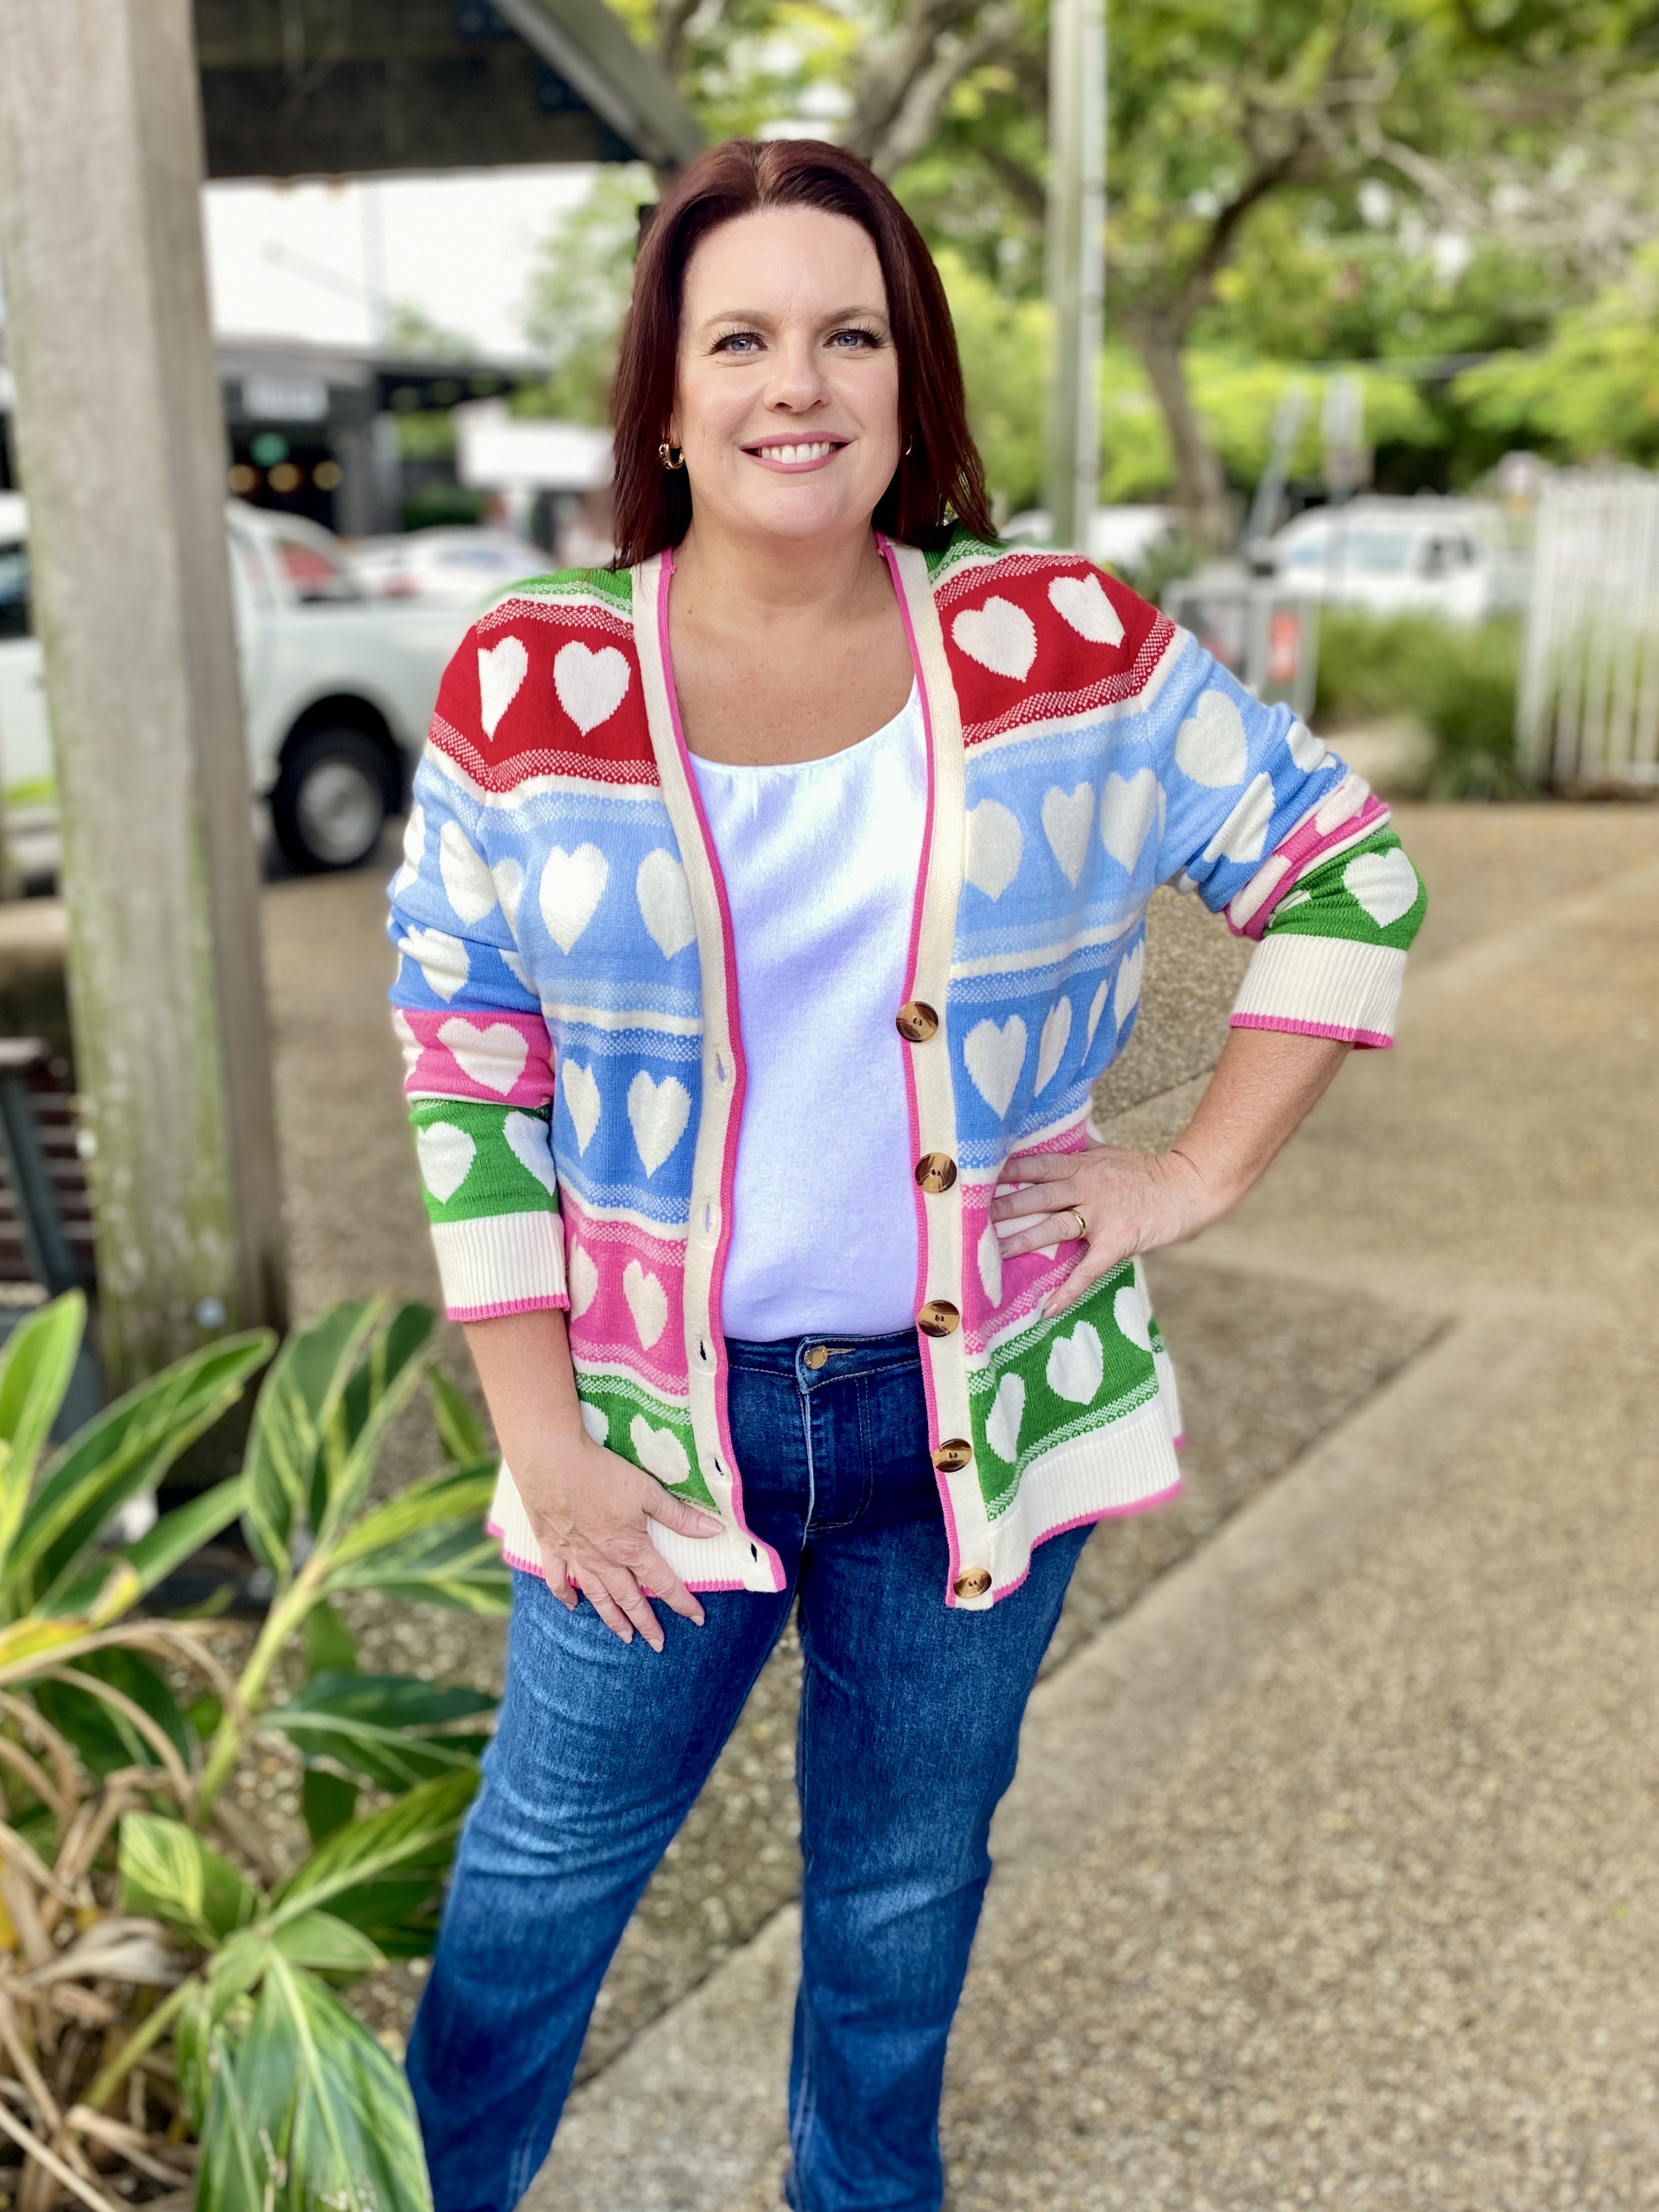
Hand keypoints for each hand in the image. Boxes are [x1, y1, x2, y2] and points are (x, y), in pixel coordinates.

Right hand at [515, 1426, 723, 1650]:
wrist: (552, 1463)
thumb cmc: (603, 1474)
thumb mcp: (649, 1492)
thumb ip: (679, 1516)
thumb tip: (714, 1531)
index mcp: (631, 1548)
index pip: (663, 1583)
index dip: (682, 1602)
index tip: (697, 1619)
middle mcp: (604, 1561)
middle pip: (629, 1599)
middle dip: (646, 1623)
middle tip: (657, 1644)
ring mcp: (575, 1557)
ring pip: (597, 1597)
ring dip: (611, 1619)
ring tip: (624, 1637)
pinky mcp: (551, 1547)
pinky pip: (557, 1580)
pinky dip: (564, 1596)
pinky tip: (571, 1605)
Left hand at [989, 1143, 1221, 1317]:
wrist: (1188, 1188)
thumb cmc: (1146, 1172)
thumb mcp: (1109, 1153)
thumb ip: (1079, 1149)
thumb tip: (1050, 1136)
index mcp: (1083, 1165)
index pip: (1037, 1165)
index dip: (1006, 1171)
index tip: (976, 1176)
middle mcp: (1088, 1187)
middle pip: (1038, 1196)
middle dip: (1004, 1207)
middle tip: (971, 1217)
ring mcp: (1103, 1215)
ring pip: (1055, 1228)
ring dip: (1023, 1241)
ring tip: (993, 1254)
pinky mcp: (1118, 1242)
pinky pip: (1088, 1269)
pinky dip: (1068, 1290)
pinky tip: (1048, 1307)